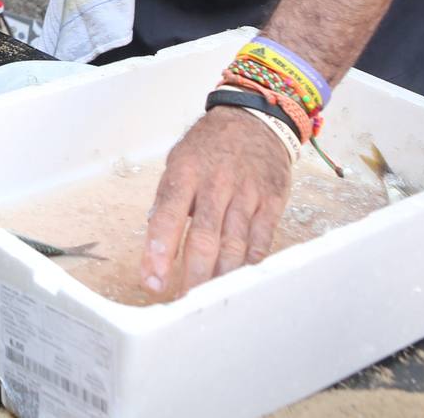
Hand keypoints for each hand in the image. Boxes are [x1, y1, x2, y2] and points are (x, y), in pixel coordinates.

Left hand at [139, 107, 293, 298]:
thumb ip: (169, 202)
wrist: (254, 119)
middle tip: (183, 303)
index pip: (168, 215)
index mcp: (185, 171)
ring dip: (221, 276)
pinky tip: (240, 281)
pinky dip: (251, 264)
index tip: (152, 280)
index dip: (159, 250)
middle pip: (204, 237)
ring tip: (209, 300)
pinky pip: (262, 239)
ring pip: (234, 243)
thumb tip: (156, 246)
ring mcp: (246, 192)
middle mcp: (216, 183)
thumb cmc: (209, 147)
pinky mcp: (271, 201)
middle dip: (193, 274)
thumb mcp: (179, 163)